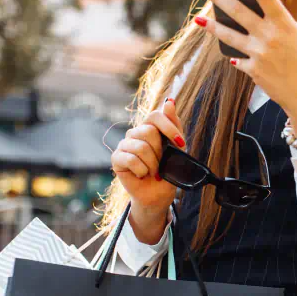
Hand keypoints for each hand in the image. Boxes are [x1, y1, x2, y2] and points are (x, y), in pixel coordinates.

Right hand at [111, 98, 183, 239]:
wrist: (159, 194)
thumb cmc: (169, 170)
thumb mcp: (177, 148)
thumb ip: (174, 125)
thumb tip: (169, 101)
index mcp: (150, 127)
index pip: (155, 115)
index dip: (168, 128)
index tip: (181, 143)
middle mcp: (135, 133)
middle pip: (148, 132)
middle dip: (161, 152)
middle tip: (162, 164)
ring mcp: (124, 145)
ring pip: (141, 147)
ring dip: (153, 164)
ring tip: (154, 172)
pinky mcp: (116, 159)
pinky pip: (130, 159)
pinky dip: (142, 170)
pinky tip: (142, 175)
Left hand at [193, 0, 296, 137]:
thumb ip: (288, 24)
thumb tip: (266, 17)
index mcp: (285, 24)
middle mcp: (269, 37)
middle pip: (237, 11)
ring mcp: (259, 54)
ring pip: (228, 35)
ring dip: (211, 25)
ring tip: (198, 18)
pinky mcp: (253, 71)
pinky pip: (238, 59)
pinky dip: (236, 56)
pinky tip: (230, 53)